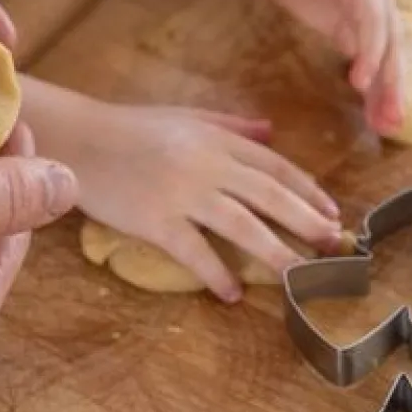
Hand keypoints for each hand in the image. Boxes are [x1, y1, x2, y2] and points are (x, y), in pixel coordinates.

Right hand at [25, 82, 342, 301]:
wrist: (78, 139)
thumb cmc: (129, 128)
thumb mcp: (186, 117)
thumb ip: (231, 126)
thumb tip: (271, 132)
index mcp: (218, 140)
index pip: (275, 167)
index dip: (308, 190)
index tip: (331, 212)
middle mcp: (207, 165)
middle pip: (269, 195)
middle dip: (306, 221)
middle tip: (332, 246)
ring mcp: (182, 192)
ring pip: (242, 225)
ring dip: (275, 252)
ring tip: (298, 277)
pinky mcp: (154, 220)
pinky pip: (194, 251)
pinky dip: (216, 274)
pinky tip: (232, 294)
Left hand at [256, 0, 403, 135]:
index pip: (373, 19)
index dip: (370, 48)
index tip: (360, 80)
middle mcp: (376, 2)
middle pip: (388, 45)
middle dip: (390, 83)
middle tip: (391, 119)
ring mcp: (368, 20)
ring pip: (384, 61)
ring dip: (388, 95)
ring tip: (389, 128)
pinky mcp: (356, 35)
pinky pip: (370, 66)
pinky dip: (374, 92)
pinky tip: (377, 120)